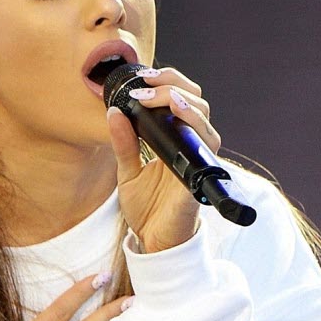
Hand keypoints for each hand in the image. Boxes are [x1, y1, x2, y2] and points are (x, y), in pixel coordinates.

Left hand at [106, 67, 221, 252]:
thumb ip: (123, 143)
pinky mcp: (197, 182)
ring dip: (185, 104)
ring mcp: (197, 164)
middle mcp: (191, 149)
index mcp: (176, 142)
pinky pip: (204, 153)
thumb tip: (114, 112)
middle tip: (149, 83)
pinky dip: (193, 131)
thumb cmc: (147, 208)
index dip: (169, 83)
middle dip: (175, 86)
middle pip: (199, 104)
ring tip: (163, 96)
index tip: (144, 78)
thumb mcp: (127, 170)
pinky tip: (178, 119)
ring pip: (206, 124)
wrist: (152, 242)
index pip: (183, 101)